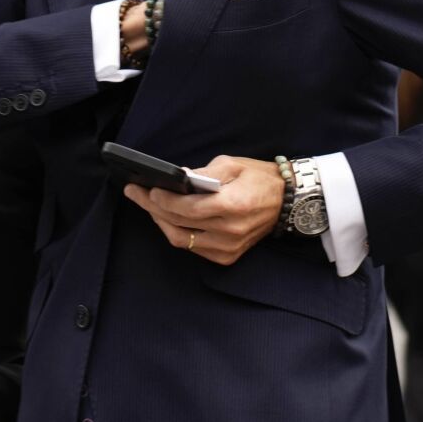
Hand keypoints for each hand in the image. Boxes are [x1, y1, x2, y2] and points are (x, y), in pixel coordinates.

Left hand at [122, 155, 283, 265]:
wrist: (287, 201)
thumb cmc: (259, 178)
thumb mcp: (232, 164)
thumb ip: (203, 173)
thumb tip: (178, 180)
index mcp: (233, 205)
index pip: (187, 209)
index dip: (163, 201)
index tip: (147, 189)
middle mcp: (230, 231)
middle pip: (179, 224)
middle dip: (153, 208)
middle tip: (136, 194)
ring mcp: (229, 247)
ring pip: (182, 240)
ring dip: (161, 223)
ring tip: (148, 206)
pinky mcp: (228, 257)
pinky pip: (193, 248)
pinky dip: (178, 233)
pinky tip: (168, 219)